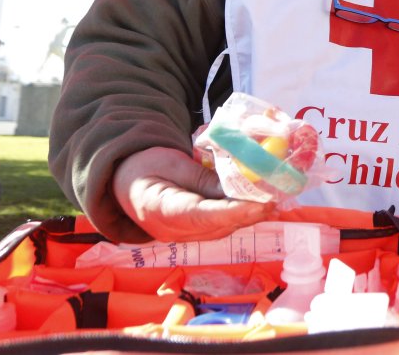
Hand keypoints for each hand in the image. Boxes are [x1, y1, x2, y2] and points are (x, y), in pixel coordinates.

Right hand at [112, 146, 273, 241]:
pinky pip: (216, 228)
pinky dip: (237, 218)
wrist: (124, 182)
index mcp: (158, 209)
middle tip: (274, 200)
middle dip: (247, 215)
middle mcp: (169, 231)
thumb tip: (237, 188)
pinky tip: (256, 207)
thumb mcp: (173, 163)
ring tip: (271, 202)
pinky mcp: (188, 234)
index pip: (201, 215)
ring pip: (219, 230)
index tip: (260, 205)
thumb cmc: (145, 167)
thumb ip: (203, 178)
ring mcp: (179, 236)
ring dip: (246, 218)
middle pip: (215, 227)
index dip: (233, 213)